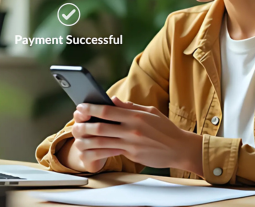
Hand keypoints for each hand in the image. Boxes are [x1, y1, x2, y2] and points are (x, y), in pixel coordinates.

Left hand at [71, 96, 202, 175]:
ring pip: (103, 143)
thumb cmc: (166, 129)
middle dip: (84, 126)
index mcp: (136, 116)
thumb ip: (130, 106)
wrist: (180, 148)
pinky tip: (89, 151)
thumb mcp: (151, 112)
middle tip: (75, 124)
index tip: (81, 107)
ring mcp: (131, 144)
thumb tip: (112, 100)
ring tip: (77, 139)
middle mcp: (132, 130)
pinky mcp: (132, 155)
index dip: (91, 109)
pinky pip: (111, 153)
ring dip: (87, 141)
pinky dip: (98, 152)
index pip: (108, 110)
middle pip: (101, 127)